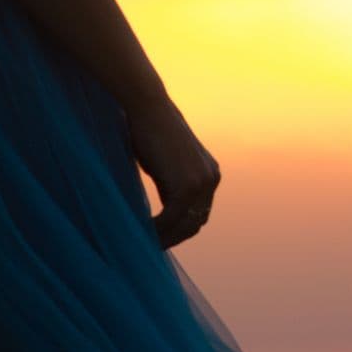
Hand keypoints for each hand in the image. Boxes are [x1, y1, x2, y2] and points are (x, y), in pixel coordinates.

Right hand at [125, 96, 221, 249]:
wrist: (147, 106)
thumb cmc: (148, 130)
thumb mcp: (166, 163)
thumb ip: (170, 184)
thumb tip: (162, 213)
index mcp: (210, 174)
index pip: (199, 213)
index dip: (180, 229)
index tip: (158, 236)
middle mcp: (212, 179)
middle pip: (196, 222)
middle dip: (173, 237)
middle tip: (149, 245)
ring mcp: (203, 183)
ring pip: (184, 224)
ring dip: (164, 237)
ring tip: (142, 242)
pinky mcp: (187, 185)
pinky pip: (171, 219)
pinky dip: (156, 229)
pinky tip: (140, 231)